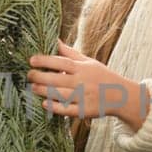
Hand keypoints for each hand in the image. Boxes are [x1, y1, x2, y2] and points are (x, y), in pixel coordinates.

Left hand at [27, 40, 147, 126]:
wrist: (121, 96)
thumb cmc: (101, 76)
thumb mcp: (88, 62)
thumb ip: (70, 53)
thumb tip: (54, 39)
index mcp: (83, 68)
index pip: (62, 62)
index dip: (46, 60)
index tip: (32, 60)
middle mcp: (83, 82)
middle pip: (58, 79)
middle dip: (41, 77)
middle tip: (29, 75)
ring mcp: (84, 97)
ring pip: (61, 94)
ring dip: (45, 91)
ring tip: (33, 87)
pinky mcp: (85, 111)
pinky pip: (68, 110)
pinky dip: (56, 107)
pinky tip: (45, 103)